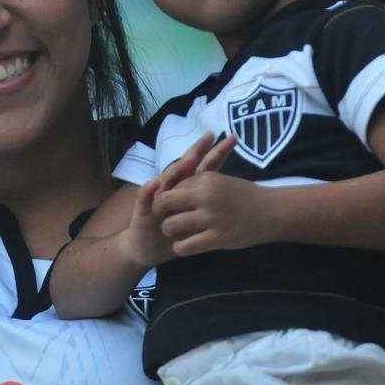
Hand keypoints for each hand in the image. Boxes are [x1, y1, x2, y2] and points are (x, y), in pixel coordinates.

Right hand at [120, 134, 236, 267]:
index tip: (233, 138)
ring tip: (189, 159)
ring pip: (167, 179)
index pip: (205, 167)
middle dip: (197, 151)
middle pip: (186, 166)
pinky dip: (148, 191)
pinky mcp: (142, 210)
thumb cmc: (175, 234)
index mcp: (188, 190)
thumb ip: (212, 206)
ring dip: (177, 168)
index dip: (217, 153)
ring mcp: (157, 197)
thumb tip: (241, 194)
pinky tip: (154, 184)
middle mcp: (172, 188)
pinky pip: (145, 199)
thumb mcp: (197, 220)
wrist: (147, 248)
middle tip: (209, 136)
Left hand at [154, 170, 274, 256]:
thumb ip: (198, 186)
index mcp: (206, 179)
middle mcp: (206, 196)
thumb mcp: (220, 181)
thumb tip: (173, 191)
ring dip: (170, 231)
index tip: (169, 206)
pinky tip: (184, 246)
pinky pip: (186, 246)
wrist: (275, 212)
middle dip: (160, 212)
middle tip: (165, 219)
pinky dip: (181, 247)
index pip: (172, 187)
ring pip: (171, 225)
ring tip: (175, 234)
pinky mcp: (218, 237)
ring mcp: (212, 217)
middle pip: (165, 203)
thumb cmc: (246, 196)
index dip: (167, 197)